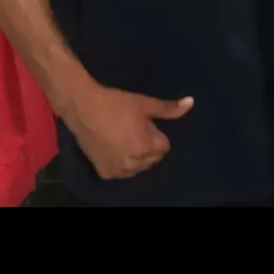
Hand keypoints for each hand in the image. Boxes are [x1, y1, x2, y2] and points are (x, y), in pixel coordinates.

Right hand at [65, 80, 193, 179]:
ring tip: (122, 135)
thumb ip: (169, 109)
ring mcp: (117, 171)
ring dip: (135, 156)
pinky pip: (121, 171)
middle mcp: (133, 164)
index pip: (164, 146)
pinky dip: (120, 162)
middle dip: (147, 145)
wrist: (82, 106)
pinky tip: (112, 146)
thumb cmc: (116, 102)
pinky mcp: (103, 172)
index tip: (143, 122)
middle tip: (132, 127)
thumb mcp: (144, 103)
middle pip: (151, 158)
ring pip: (137, 167)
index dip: (155, 133)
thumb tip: (191, 103)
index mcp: (145, 147)